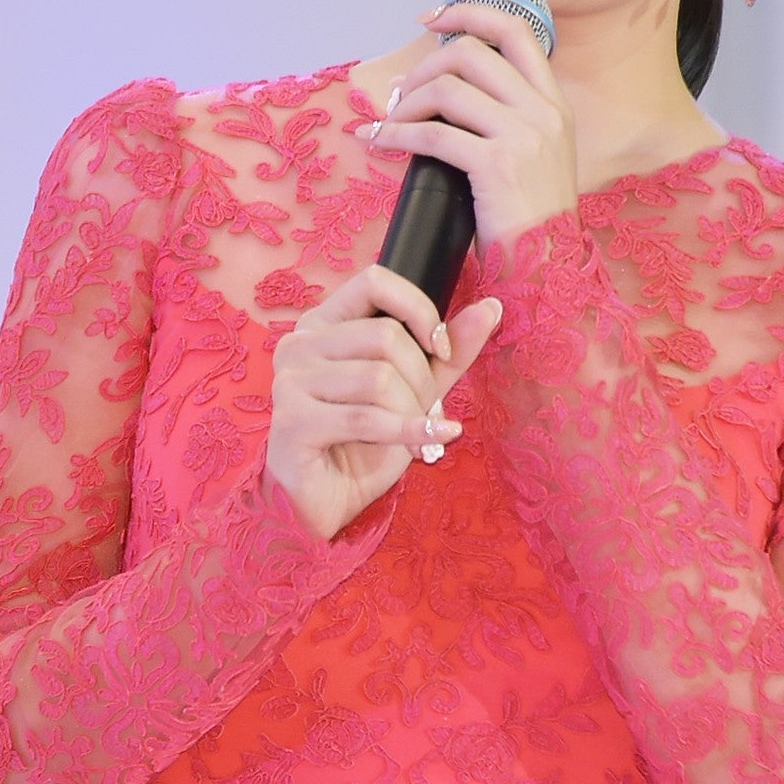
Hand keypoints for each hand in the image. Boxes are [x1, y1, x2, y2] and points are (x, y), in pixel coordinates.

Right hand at [265, 263, 502, 541]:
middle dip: (422, 379)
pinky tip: (428, 443)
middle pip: (385, 337)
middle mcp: (300, 344)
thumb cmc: (365, 441)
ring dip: (412, 410)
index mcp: (324, 323)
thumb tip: (492, 307)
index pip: (374, 281)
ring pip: (379, 379)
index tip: (440, 347)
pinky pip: (366, 419)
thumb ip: (448, 350)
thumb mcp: (415, 389)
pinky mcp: (292, 423)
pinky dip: (409, 431)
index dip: (418, 309)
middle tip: (426, 409)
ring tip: (414, 430)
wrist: (326, 501)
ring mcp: (290, 383)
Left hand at [361, 1, 577, 253]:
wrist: (547, 269)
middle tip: (399, 94)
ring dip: (405, 102)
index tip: (432, 19)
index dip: (469, 12)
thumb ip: (503, 117)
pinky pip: (433, 133)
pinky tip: (380, 140)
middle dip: (423, 67)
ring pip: (448, 88)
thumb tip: (440, 88)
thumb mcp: (533, 156)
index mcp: (554, 104)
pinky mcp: (498, 165)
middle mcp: (544, 112)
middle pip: (471, 52)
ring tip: (388, 122)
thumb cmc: (529, 219)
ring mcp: (524, 136)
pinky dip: (397, 134)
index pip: (516, 30)